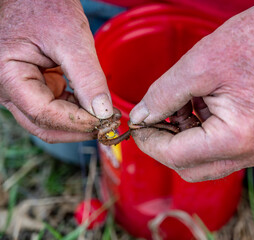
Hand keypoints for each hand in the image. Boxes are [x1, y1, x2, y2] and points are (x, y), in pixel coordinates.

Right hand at [0, 0, 111, 142]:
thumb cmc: (44, 6)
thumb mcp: (71, 39)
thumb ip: (87, 77)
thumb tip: (103, 112)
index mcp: (8, 74)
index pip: (43, 113)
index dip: (76, 122)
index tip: (105, 121)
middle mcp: (9, 89)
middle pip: (44, 125)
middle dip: (78, 129)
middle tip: (109, 127)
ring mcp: (22, 90)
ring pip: (50, 121)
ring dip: (79, 123)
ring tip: (107, 117)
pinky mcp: (36, 87)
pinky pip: (56, 108)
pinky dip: (77, 112)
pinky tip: (96, 108)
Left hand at [129, 0, 253, 181]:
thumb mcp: (197, 66)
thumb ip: (162, 96)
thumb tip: (139, 116)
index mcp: (238, 139)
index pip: (178, 156)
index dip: (149, 141)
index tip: (136, 123)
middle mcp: (251, 153)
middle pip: (190, 168)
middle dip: (164, 144)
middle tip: (152, 116)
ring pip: (202, 161)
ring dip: (182, 138)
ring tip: (180, 103)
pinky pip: (218, 150)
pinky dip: (199, 133)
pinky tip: (196, 106)